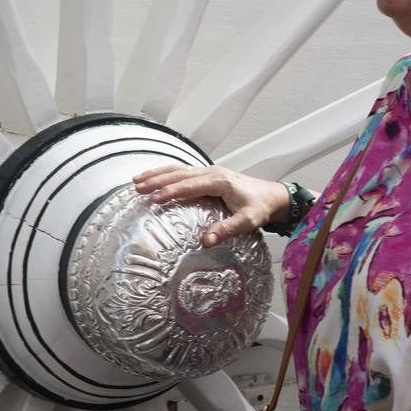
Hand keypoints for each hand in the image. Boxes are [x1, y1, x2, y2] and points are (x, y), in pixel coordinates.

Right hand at [132, 165, 288, 246]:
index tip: (154, 199)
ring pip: (179, 169)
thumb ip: (227, 229)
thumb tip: (206, 241)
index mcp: (220, 181)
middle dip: (157, 180)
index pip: (190, 185)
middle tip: (137, 187)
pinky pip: (184, 172)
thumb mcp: (247, 221)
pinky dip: (167, 174)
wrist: (273, 196)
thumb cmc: (260, 207)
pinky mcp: (209, 176)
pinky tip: (155, 178)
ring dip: (158, 174)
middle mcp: (212, 172)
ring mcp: (210, 172)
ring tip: (137, 180)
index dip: (171, 191)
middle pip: (179, 173)